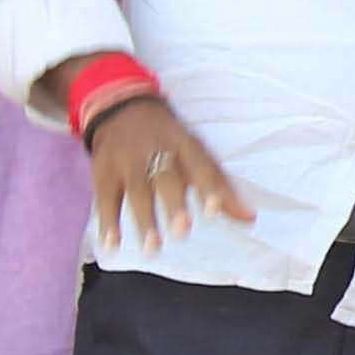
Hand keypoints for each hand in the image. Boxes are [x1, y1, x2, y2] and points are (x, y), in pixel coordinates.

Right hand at [82, 93, 254, 250]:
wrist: (121, 106)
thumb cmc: (169, 140)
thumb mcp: (196, 154)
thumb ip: (221, 188)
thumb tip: (251, 219)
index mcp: (185, 144)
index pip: (199, 165)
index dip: (207, 187)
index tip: (214, 211)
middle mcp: (156, 150)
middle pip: (166, 178)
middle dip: (174, 204)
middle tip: (183, 232)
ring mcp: (127, 160)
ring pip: (136, 191)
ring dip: (144, 220)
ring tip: (153, 248)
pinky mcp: (103, 172)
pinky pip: (105, 198)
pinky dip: (108, 223)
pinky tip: (111, 245)